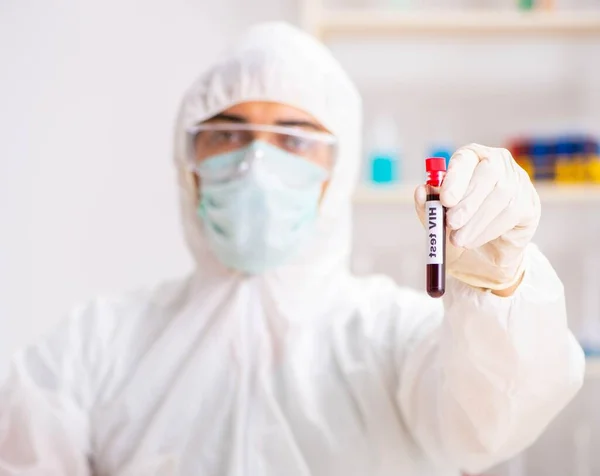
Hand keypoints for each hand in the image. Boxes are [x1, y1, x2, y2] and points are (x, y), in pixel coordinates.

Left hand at [415, 144, 540, 291]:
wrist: (481, 261)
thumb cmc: (457, 233)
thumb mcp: (437, 224)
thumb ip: (428, 208)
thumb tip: (421, 191)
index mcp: (470, 161)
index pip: (466, 157)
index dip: (456, 176)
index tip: (445, 199)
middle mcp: (497, 164)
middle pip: (489, 172)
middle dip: (468, 200)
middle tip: (452, 223)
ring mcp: (517, 182)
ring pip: (501, 194)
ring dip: (476, 220)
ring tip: (458, 239)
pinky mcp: (529, 203)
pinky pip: (513, 212)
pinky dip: (489, 229)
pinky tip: (475, 240)